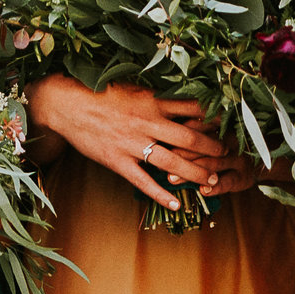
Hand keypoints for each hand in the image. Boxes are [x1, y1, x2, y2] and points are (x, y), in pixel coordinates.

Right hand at [24, 75, 239, 211]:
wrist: (65, 104)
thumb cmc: (100, 94)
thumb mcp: (132, 89)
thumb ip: (157, 97)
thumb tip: (183, 100)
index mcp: (152, 101)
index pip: (192, 109)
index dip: (214, 118)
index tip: (229, 124)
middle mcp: (147, 122)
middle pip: (190, 138)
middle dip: (212, 149)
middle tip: (226, 156)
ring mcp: (133, 144)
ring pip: (173, 162)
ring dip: (196, 174)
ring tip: (212, 181)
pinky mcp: (118, 161)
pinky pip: (145, 182)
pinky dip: (162, 195)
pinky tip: (177, 204)